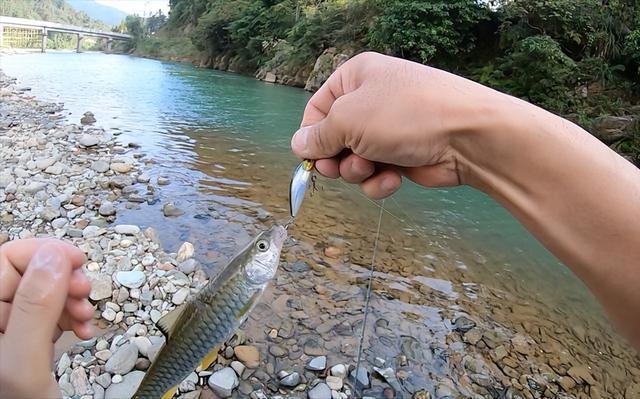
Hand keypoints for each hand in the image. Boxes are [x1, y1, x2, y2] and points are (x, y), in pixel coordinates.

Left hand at [0, 239, 93, 397]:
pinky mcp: (25, 341)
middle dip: (64, 279)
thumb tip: (55, 256)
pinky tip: (85, 332)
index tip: (78, 263)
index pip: (5, 259)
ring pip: (44, 291)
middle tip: (86, 295)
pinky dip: (74, 317)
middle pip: (28, 273)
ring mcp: (7, 331)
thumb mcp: (23, 365)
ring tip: (88, 320)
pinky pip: (51, 313)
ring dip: (74, 300)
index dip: (43, 253)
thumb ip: (33, 309)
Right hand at [291, 51, 500, 197]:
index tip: (310, 157)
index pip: (317, 108)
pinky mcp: (402, 156)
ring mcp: (388, 130)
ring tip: (372, 167)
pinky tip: (391, 181)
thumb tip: (299, 145)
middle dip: (335, 158)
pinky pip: (375, 173)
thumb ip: (318, 136)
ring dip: (357, 171)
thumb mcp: (349, 120)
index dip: (310, 136)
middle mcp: (371, 101)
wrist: (467, 136)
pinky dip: (378, 182)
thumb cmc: (404, 115)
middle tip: (338, 168)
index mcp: (355, 78)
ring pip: (352, 160)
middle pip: (333, 138)